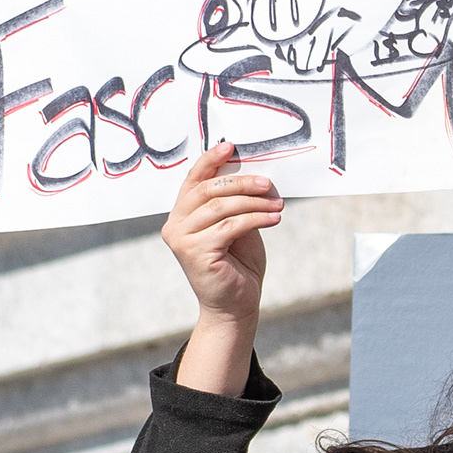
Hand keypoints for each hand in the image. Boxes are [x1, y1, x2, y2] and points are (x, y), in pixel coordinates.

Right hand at [163, 143, 282, 395]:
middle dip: (241, 183)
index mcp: (181, 214)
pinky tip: (274, 218)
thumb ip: (235, 203)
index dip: (210, 160)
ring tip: (277, 205)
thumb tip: (252, 174)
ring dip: (254, 202)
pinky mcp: (196, 253)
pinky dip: (255, 219)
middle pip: (207, 190)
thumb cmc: (237, 265)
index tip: (231, 147)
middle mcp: (175, 225)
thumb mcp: (237, 227)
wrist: (235, 306)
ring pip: (220, 207)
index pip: (193, 180)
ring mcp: (182, 240)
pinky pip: (230, 226)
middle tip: (268, 183)